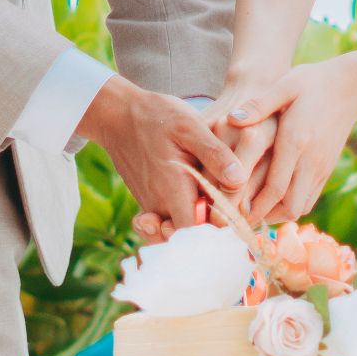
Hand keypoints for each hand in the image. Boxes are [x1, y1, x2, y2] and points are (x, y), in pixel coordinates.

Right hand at [77, 77, 240, 232]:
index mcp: (173, 189)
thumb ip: (214, 153)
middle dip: (207, 234)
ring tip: (210, 207)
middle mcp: (159, 205)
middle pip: (185, 240)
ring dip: (193, 229)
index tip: (234, 217)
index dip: (216, 232)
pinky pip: (165, 223)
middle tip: (224, 212)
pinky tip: (195, 201)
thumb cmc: (156, 117)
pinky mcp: (149, 202)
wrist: (118, 115)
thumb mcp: (189, 125)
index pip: (194, 233)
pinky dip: (179, 221)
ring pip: (174, 234)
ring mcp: (152, 206)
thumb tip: (239, 179)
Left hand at [222, 59, 356, 222]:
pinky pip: (309, 199)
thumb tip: (233, 120)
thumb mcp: (284, 85)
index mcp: (296, 141)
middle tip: (239, 214)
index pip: (276, 187)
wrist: (350, 88)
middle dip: (263, 216)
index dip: (254, 206)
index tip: (232, 211)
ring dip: (276, 214)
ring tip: (252, 209)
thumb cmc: (312, 83)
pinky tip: (271, 200)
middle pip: (290, 206)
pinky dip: (290, 207)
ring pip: (300, 207)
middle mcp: (311, 160)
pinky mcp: (326, 170)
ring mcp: (321, 168)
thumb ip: (259, 104)